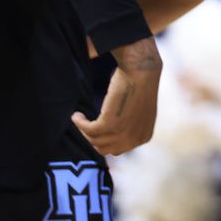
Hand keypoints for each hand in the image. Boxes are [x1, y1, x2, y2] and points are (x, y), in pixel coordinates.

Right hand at [73, 38, 162, 155]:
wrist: (141, 71)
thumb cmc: (139, 86)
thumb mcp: (140, 112)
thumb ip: (130, 126)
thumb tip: (112, 134)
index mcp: (143, 137)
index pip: (117, 149)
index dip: (104, 140)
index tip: (95, 128)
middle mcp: (134, 139)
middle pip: (105, 149)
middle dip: (93, 138)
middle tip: (86, 124)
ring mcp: (123, 133)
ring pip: (95, 141)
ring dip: (84, 130)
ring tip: (80, 117)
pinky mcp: (110, 124)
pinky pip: (89, 130)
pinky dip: (80, 123)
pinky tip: (77, 115)